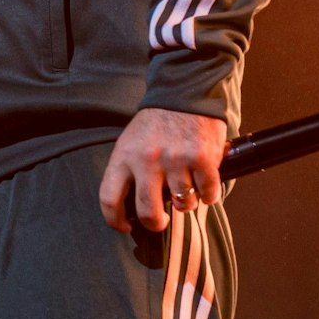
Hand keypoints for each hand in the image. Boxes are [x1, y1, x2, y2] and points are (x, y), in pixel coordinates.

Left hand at [99, 107, 227, 233]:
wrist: (184, 92)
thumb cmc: (155, 124)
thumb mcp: (131, 143)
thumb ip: (129, 172)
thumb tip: (131, 210)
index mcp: (124, 156)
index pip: (109, 199)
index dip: (115, 221)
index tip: (125, 226)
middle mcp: (148, 160)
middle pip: (148, 212)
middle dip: (156, 223)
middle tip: (161, 220)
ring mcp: (176, 159)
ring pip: (183, 204)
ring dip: (187, 203)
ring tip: (187, 188)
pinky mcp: (203, 158)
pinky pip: (208, 193)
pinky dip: (209, 194)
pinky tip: (205, 184)